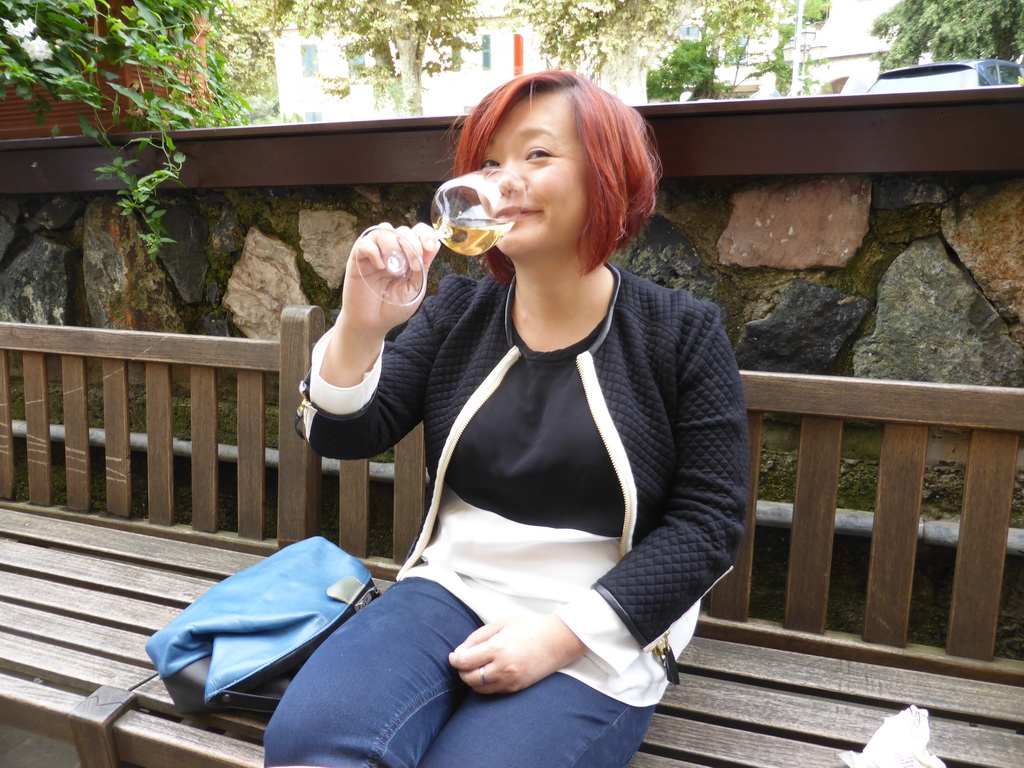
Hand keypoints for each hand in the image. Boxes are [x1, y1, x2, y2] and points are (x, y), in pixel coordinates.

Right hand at [340, 223, 439, 336]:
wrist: (373, 324)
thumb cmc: (394, 307)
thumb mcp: (415, 289)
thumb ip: (423, 267)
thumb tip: (435, 244)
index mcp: (408, 256)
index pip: (418, 232)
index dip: (425, 235)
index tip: (429, 248)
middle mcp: (392, 251)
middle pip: (403, 231)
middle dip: (411, 245)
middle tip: (413, 267)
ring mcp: (375, 253)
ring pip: (384, 230)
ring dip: (393, 246)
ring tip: (393, 269)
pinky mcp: (358, 258)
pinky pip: (364, 242)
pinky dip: (374, 251)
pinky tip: (379, 267)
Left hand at [448, 615, 586, 693]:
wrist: (556, 640)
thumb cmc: (528, 627)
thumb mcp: (500, 624)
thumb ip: (477, 637)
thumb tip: (460, 652)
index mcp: (497, 648)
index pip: (464, 661)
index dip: (454, 659)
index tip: (453, 656)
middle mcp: (502, 668)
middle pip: (469, 678)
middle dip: (461, 670)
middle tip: (463, 662)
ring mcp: (510, 681)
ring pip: (479, 688)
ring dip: (472, 679)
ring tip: (476, 667)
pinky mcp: (516, 688)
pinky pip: (493, 691)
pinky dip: (485, 684)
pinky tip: (489, 673)